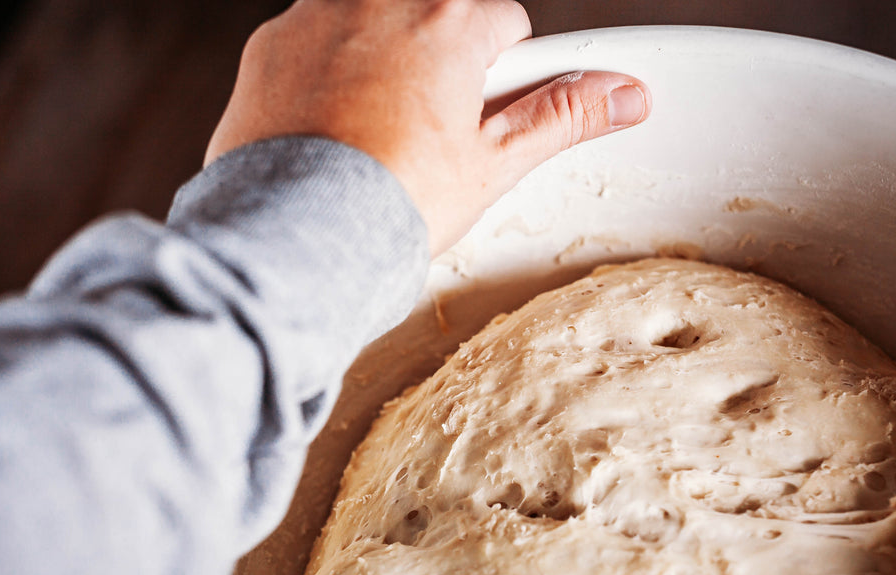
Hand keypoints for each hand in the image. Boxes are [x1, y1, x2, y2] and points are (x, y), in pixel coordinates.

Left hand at [205, 0, 649, 252]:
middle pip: (436, 16)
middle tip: (431, 132)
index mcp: (450, 19)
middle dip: (440, 60)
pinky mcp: (271, 42)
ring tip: (377, 134)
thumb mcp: (495, 163)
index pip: (505, 24)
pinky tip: (330, 131)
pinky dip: (323, 75)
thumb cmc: (394, 201)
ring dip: (381, 59)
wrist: (298, 232)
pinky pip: (312, 43)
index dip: (502, 76)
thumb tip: (625, 95)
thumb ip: (562, 117)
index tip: (485, 115)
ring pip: (372, 22)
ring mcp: (321, 15)